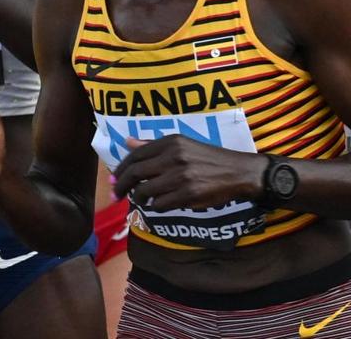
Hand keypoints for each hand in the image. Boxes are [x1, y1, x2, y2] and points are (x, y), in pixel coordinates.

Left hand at [112, 135, 261, 211]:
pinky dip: (155, 207)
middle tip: (115, 195)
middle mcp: (174, 156)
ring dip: (139, 198)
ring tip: (141, 200)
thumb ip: (153, 145)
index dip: (121, 169)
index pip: (136, 155)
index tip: (113, 179)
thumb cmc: (207, 158)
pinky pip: (160, 204)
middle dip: (121, 186)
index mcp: (171, 142)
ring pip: (145, 191)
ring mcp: (181, 176)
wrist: (237, 172)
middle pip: (136, 173)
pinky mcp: (188, 194)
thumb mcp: (182, 145)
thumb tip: (128, 142)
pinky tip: (159, 204)